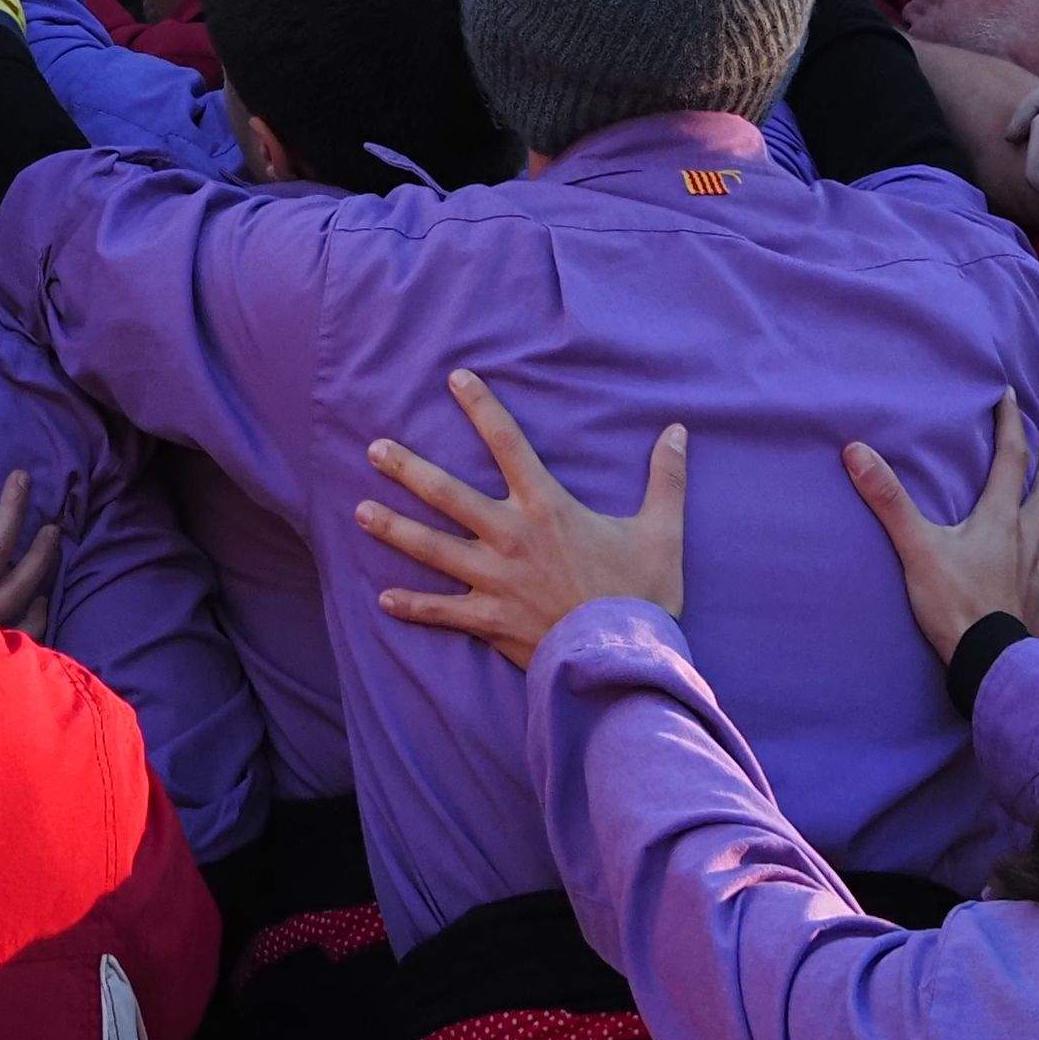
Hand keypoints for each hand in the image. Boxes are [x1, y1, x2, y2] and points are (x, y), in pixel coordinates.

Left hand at [354, 372, 684, 672]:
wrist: (623, 660)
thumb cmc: (642, 595)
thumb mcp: (662, 532)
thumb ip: (667, 478)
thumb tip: (679, 430)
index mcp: (547, 507)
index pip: (508, 444)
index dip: (481, 407)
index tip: (457, 379)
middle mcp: (510, 537)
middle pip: (447, 494)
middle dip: (408, 469)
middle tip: (374, 450)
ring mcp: (493, 580)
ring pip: (431, 548)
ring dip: (393, 529)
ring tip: (359, 512)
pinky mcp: (488, 620)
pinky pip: (442, 612)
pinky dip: (413, 606)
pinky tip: (384, 600)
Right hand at [842, 396, 1038, 660]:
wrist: (990, 664)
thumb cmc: (955, 605)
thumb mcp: (917, 548)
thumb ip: (890, 500)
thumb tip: (858, 452)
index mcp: (1000, 521)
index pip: (1012, 461)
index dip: (1012, 426)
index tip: (1011, 397)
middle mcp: (1027, 542)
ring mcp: (1038, 577)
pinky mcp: (1038, 609)